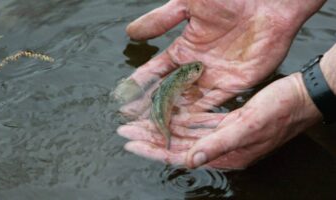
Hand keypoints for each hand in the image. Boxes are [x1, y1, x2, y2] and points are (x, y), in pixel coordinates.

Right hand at [115, 0, 324, 115]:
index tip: (124, 96)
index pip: (157, 70)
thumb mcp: (187, 4)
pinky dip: (198, 115)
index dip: (141, 82)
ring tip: (153, 126)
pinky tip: (183, 126)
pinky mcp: (234, 84)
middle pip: (170, 89)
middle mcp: (197, 65)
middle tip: (133, 118)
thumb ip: (160, 20)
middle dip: (151, 104)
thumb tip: (130, 33)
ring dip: (172, 113)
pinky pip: (213, 103)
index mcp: (185, 47)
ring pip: (188, 100)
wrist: (269, 0)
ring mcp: (215, 76)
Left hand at [117, 73, 321, 168]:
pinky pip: (197, 122)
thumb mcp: (250, 126)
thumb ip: (219, 144)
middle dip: (150, 138)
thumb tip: (190, 159)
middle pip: (177, 144)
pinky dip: (181, 118)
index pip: (180, 155)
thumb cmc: (280, 112)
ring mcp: (222, 134)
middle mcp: (220, 146)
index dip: (153, 150)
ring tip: (139, 123)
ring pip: (184, 132)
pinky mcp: (226, 122)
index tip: (131, 145)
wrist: (300, 98)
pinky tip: (166, 114)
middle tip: (125, 131)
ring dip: (161, 127)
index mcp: (225, 154)